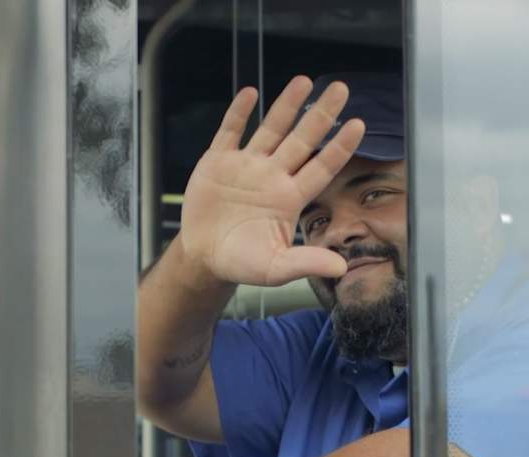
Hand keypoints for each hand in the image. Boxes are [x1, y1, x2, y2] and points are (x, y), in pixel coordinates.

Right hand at [180, 77, 364, 286]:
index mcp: (289, 198)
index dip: (339, 147)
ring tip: (304, 82)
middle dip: (321, 115)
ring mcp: (246, 166)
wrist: (204, 258)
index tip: (358, 124)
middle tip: (341, 89)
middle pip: (302, 140)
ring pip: (271, 130)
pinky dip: (238, 114)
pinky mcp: (218, 162)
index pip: (321, 167)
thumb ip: (306, 264)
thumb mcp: (276, 269)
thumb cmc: (242, 263)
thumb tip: (341, 268)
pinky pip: (230, 133)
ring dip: (286, 106)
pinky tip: (250, 94)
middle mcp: (272, 177)